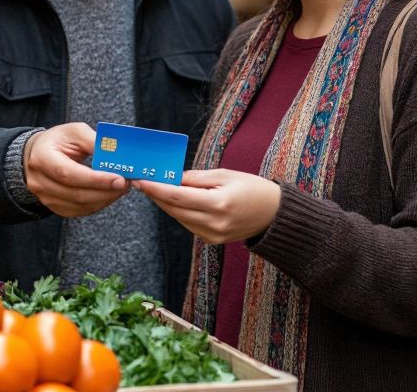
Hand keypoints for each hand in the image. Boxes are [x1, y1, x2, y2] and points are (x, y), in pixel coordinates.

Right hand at [24, 123, 127, 217]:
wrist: (37, 155)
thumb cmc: (58, 141)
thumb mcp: (74, 131)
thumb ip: (94, 141)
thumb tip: (117, 153)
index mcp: (42, 158)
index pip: (69, 173)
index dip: (95, 179)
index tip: (119, 179)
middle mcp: (39, 182)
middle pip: (76, 193)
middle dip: (106, 190)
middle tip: (127, 183)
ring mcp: (46, 198)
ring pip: (80, 205)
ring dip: (105, 198)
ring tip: (122, 187)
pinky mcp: (55, 207)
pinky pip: (80, 211)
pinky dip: (98, 204)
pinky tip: (110, 194)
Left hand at [136, 169, 281, 244]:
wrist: (274, 214)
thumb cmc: (253, 188)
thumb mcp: (226, 175)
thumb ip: (197, 178)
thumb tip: (174, 178)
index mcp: (218, 204)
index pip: (178, 197)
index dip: (157, 189)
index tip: (141, 180)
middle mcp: (214, 223)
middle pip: (175, 210)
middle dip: (157, 196)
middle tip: (143, 182)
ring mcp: (213, 235)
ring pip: (180, 218)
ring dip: (166, 204)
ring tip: (155, 189)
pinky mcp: (213, 241)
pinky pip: (189, 225)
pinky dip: (180, 213)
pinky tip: (175, 201)